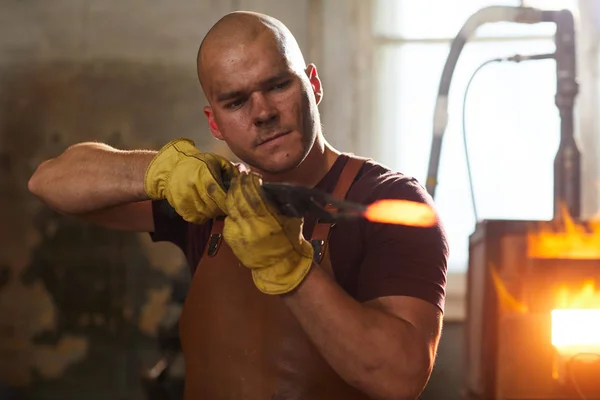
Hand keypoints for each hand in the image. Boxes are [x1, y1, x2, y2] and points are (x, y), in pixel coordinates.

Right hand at [144, 138, 238, 223]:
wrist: (171, 169)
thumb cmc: (197, 163)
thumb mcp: (216, 160)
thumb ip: (232, 170)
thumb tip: (245, 179)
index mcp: (203, 175)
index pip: (220, 195)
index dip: (229, 200)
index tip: (233, 201)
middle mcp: (193, 188)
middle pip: (214, 207)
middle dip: (223, 207)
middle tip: (226, 204)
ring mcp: (185, 200)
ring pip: (207, 214)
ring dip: (214, 212)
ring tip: (215, 204)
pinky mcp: (181, 208)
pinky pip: (198, 219)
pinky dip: (204, 216)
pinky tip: (204, 207)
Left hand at [223, 172, 313, 294]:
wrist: (280, 265)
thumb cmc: (288, 240)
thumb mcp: (291, 219)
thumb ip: (282, 204)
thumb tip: (271, 187)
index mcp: (268, 221)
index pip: (254, 195)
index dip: (250, 182)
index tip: (251, 174)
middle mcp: (251, 227)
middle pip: (239, 199)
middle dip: (239, 184)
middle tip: (240, 176)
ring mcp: (239, 233)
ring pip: (230, 207)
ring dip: (232, 194)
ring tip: (236, 186)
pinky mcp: (231, 239)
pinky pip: (228, 220)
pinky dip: (231, 212)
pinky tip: (235, 207)